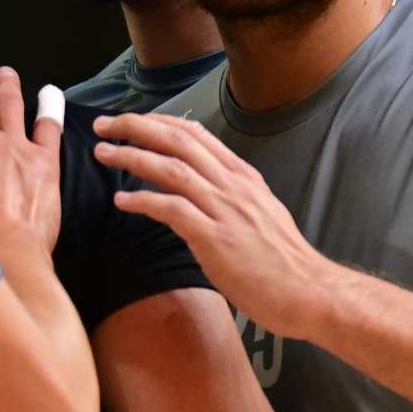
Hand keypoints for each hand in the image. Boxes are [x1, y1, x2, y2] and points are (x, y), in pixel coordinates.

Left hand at [93, 112, 332, 337]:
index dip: (159, 122)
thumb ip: (230, 197)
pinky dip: (143, 201)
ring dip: (131, 157)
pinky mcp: (215, 237)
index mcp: (243, 176)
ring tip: (103, 154)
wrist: (309, 291)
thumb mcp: (259, 213)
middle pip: (178, 141)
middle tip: (103, 124)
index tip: (131, 120)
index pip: (195, 134)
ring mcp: (224, 209)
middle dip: (136, 127)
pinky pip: (171, 209)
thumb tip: (201, 191)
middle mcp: (233, 185)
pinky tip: (122, 201)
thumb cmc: (282, 261)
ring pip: (171, 169)